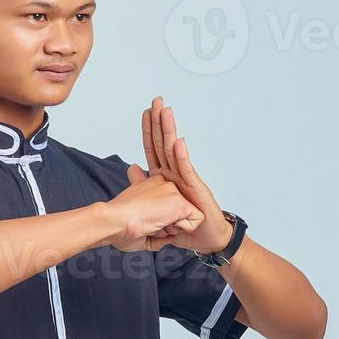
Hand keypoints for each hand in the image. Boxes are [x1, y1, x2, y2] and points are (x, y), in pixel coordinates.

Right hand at [107, 163, 203, 252]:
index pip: (166, 207)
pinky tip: (162, 224)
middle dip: (166, 225)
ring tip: (152, 223)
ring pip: (187, 216)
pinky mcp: (180, 202)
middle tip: (147, 222)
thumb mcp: (139, 225)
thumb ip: (155, 228)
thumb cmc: (119, 226)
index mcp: (150, 187)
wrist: (113, 221)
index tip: (140, 219)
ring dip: (171, 227)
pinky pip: (195, 221)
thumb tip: (168, 237)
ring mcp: (172, 191)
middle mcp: (163, 184)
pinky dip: (181, 230)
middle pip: (178, 212)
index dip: (157, 221)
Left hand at [140, 96, 233, 254]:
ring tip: (166, 113)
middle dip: (159, 122)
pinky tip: (177, 141)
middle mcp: (175, 174)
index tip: (145, 111)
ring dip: (168, 131)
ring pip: (174, 152)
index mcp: (164, 176)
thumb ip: (145, 184)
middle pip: (163, 144)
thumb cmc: (185, 223)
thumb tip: (133, 167)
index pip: (154, 148)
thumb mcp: (157, 204)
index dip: (148, 130)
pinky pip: (186, 170)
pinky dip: (181, 156)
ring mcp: (185, 180)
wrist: (206, 237)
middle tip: (156, 100)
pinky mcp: (195, 189)